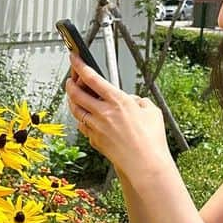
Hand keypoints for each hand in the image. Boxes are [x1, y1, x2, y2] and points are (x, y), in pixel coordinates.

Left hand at [65, 51, 169, 177]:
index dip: (79, 65)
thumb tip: (134, 101)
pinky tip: (84, 116)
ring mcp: (96, 127)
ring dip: (71, 99)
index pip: (91, 78)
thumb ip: (140, 101)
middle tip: (70, 78)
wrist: (144, 165)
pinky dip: (80, 118)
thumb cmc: (151, 141)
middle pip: (76, 93)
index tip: (74, 57)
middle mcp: (103, 113)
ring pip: (75, 109)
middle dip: (70, 82)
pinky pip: (82, 125)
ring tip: (73, 94)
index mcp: (117, 100)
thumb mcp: (152, 111)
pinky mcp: (94, 140)